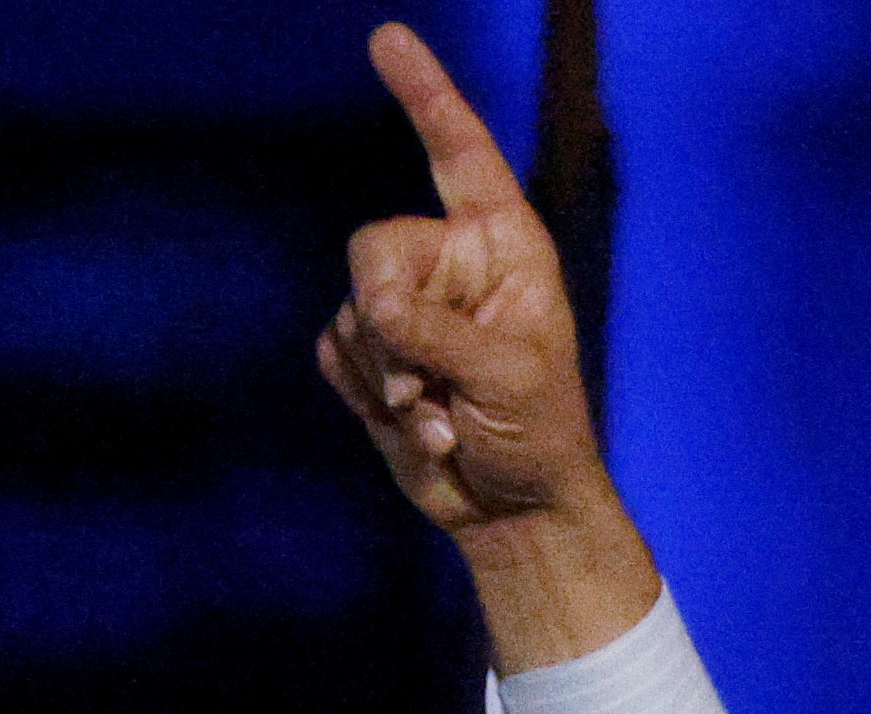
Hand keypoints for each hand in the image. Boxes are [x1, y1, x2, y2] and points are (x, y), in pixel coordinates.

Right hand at [314, 26, 657, 664]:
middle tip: (428, 385)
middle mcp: (450, 263)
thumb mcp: (504, 376)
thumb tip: (369, 307)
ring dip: (388, 377)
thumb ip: (435, 331)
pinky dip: (367, 396)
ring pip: (352, 311)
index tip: (387, 40)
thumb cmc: (536, 434)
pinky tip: (416, 426)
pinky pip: (334, 352)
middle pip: (374, 247)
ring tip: (443, 416)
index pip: (458, 152)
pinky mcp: (370, 354)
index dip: (425, 95)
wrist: (513, 510)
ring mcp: (404, 307)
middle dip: (390, 322)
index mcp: (502, 244)